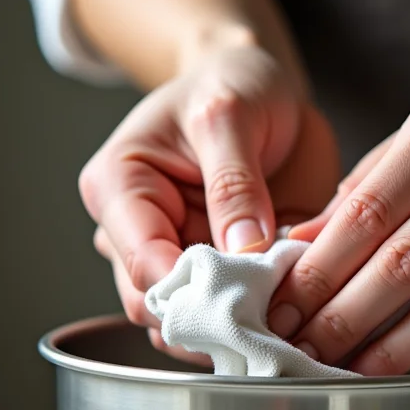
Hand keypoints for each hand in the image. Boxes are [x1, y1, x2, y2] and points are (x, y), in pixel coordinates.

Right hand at [79, 43, 339, 358]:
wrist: (262, 90)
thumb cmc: (233, 85)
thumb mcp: (229, 114)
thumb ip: (233, 182)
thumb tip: (243, 251)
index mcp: (120, 188)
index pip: (142, 262)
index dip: (192, 289)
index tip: (248, 294)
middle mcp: (139, 233)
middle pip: (159, 305)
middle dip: (213, 316)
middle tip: (272, 311)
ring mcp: (181, 255)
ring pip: (192, 322)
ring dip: (237, 324)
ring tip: (285, 309)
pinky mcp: (220, 269)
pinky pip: (230, 312)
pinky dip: (259, 316)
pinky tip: (289, 304)